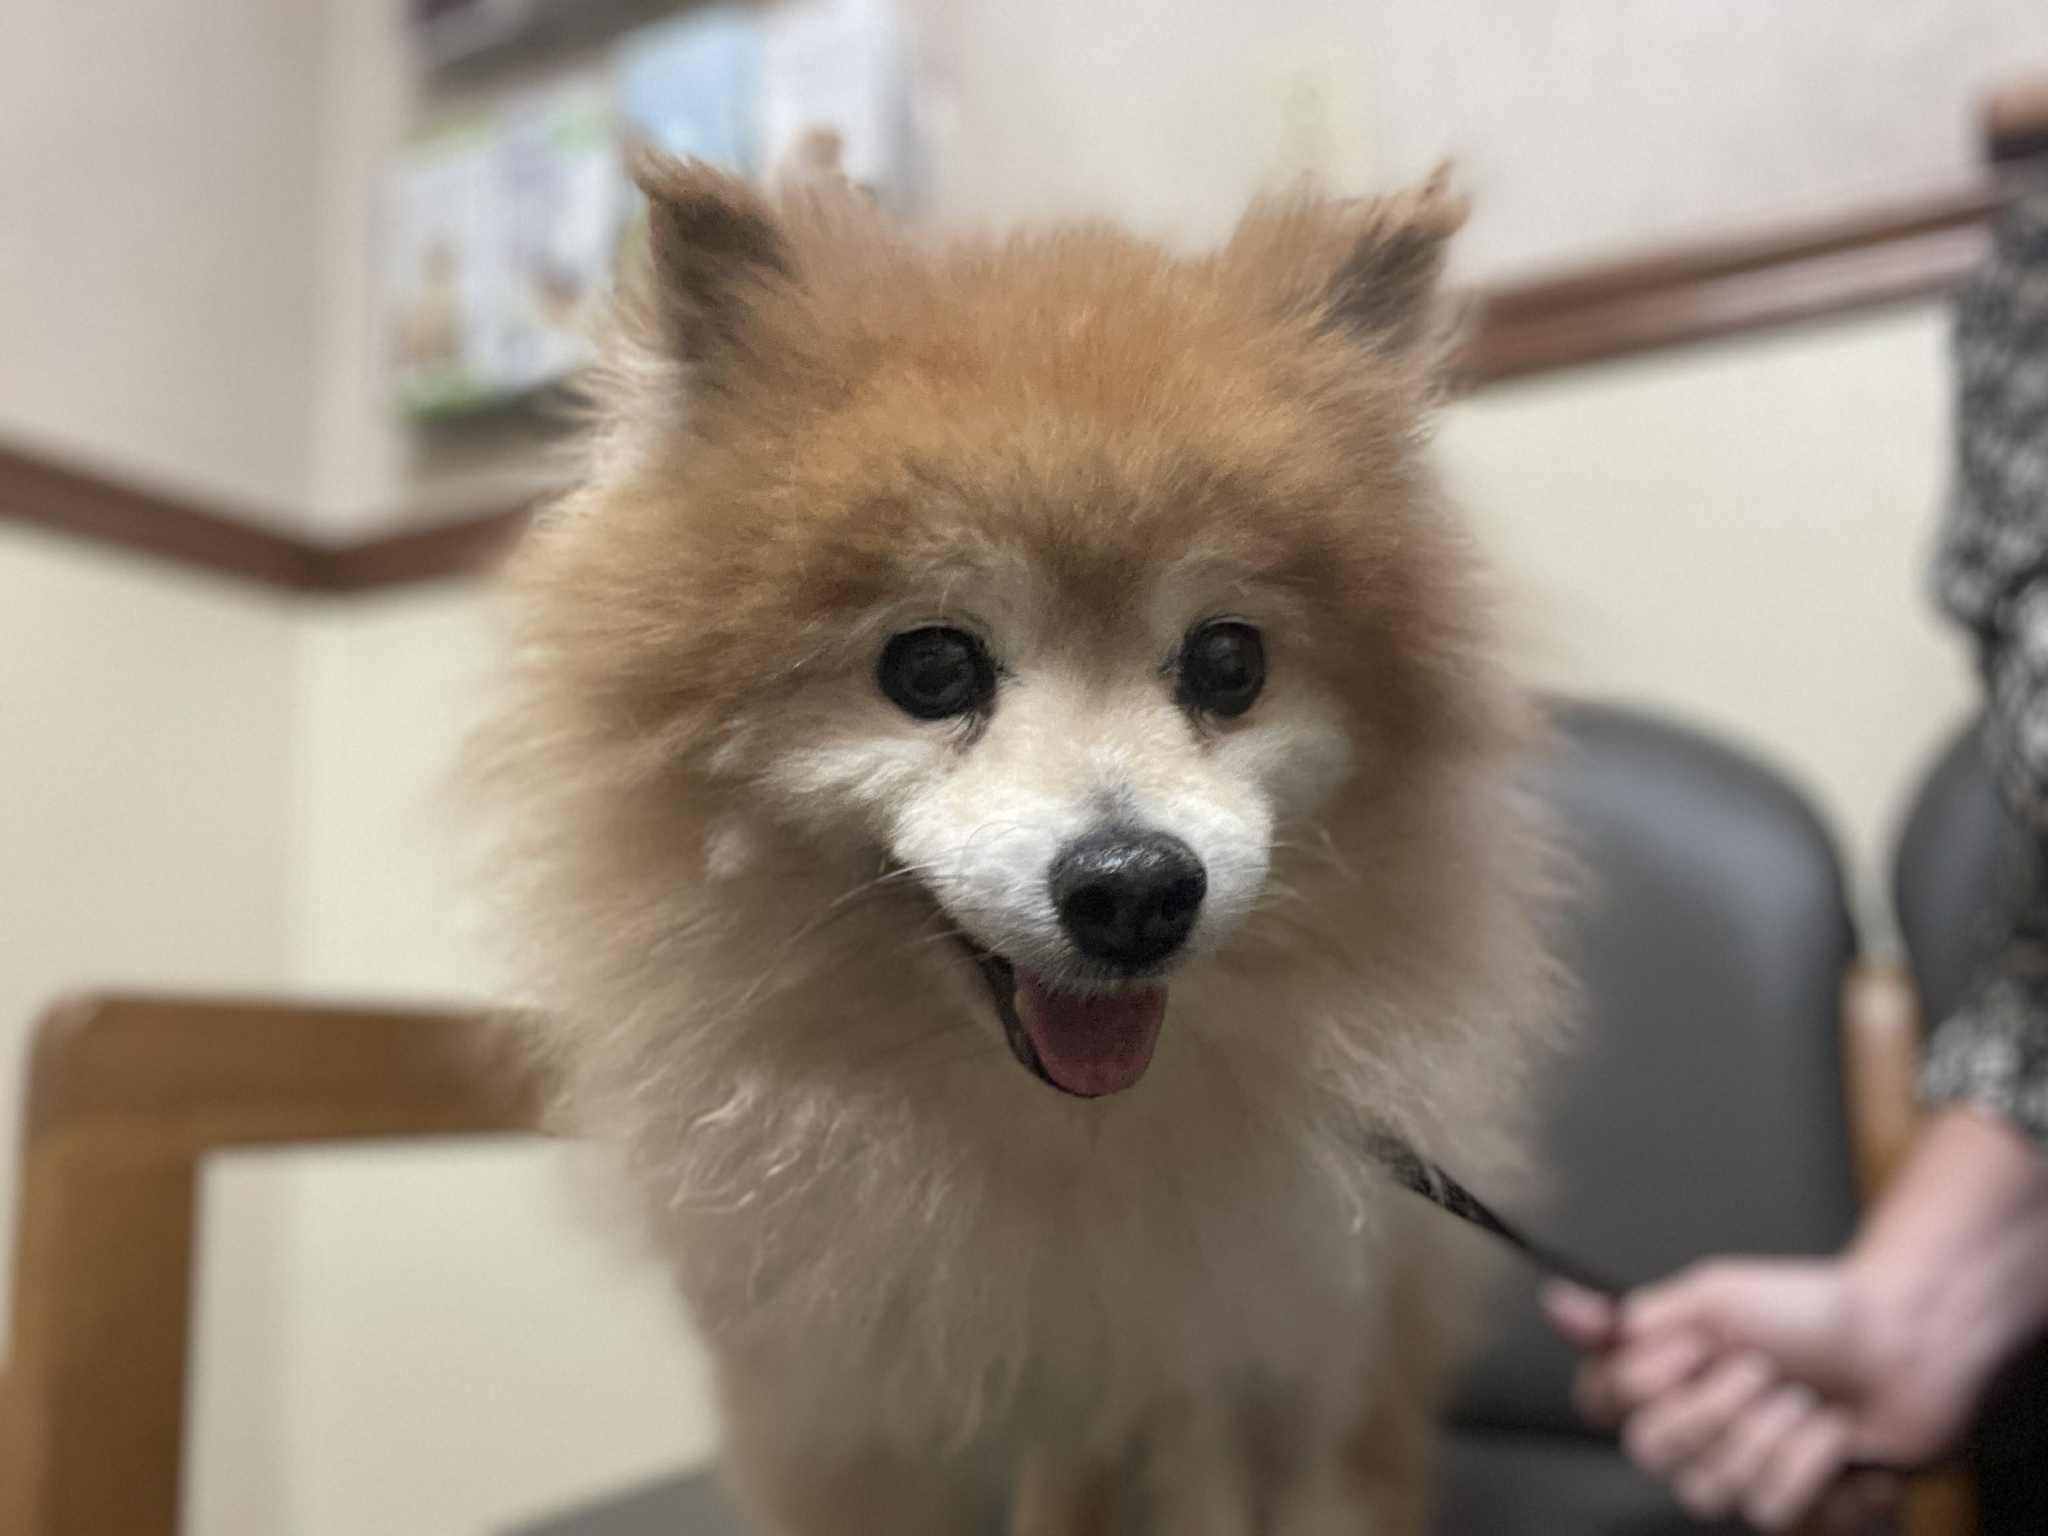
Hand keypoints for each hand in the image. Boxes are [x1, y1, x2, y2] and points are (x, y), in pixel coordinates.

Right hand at [1544, 1111, 2047, 1529]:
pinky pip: (1774, 1506)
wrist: (1901, 1342)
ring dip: (1772, 1431)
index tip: (1689, 1350)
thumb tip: (1555, 1304)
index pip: (1597, 1402)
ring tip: (1804, 1399)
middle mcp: (1688, 1430)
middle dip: (1716, 1405)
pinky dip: (1812, 1460)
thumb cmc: (1809, 1310)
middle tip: (1760, 1368)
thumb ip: (1630, 1318)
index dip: (1640, 1384)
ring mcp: (1738, 1471)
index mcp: (1661, 1376)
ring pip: (1714, 1486)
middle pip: (1652, 1451)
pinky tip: (1832, 1434)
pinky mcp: (1791, 1505)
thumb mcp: (1712, 1297)